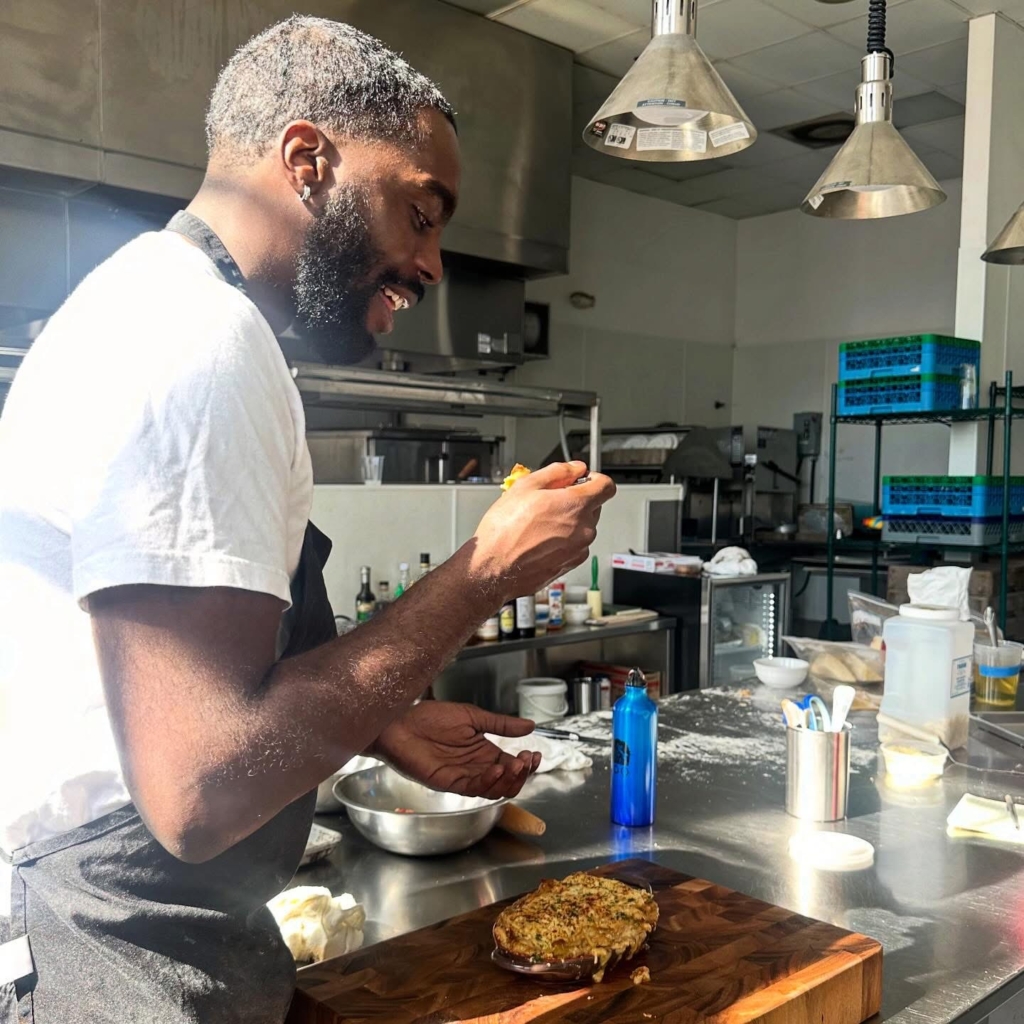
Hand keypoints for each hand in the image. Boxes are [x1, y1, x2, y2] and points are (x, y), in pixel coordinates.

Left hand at [369, 702, 541, 800]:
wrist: (402, 722)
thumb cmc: (431, 717)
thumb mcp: (473, 717)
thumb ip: (500, 724)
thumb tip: (530, 726)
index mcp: (483, 752)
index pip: (511, 765)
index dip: (527, 764)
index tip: (536, 754)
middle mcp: (476, 767)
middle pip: (506, 781)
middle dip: (521, 773)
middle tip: (527, 759)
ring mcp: (463, 777)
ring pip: (493, 789)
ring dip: (509, 779)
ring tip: (516, 764)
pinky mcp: (449, 783)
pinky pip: (473, 788)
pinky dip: (488, 781)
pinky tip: (496, 768)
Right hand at [471, 462, 615, 600]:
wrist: (493, 568)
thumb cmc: (504, 530)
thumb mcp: (526, 486)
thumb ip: (558, 472)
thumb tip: (575, 468)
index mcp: (577, 505)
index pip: (606, 486)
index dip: (593, 479)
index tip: (580, 480)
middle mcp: (584, 529)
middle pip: (593, 506)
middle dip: (575, 500)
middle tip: (547, 501)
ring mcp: (579, 549)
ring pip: (583, 526)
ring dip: (568, 521)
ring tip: (538, 523)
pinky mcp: (570, 564)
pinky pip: (575, 545)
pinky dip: (563, 539)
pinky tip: (540, 539)